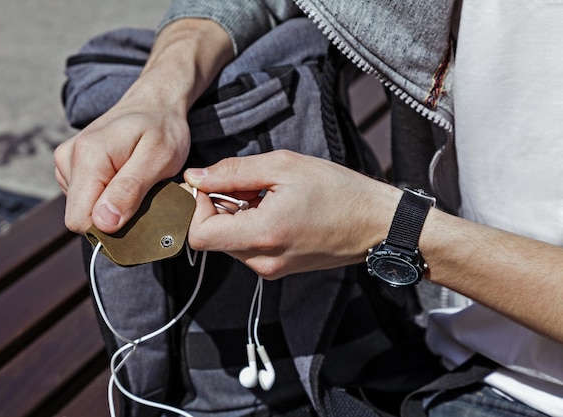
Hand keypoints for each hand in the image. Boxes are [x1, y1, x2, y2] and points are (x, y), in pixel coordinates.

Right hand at [54, 18, 233, 234]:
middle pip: (80, 217)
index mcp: (87, 157)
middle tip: (141, 196)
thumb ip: (130, 190)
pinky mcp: (70, 167)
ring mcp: (66, 163)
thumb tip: (104, 223)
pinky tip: (122, 180)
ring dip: (110, 207)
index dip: (110, 227)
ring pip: (82, 210)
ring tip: (134, 183)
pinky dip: (105, 198)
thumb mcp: (159, 158)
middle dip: (112, 218)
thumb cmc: (162, 128)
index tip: (137, 213)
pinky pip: (84, 199)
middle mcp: (68, 159)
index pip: (80, 220)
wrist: (154, 104)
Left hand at [184, 150, 400, 278]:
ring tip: (265, 194)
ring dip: (234, 215)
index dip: (196, 207)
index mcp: (263, 235)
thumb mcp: (284, 167)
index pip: (198, 235)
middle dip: (217, 206)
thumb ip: (233, 172)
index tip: (212, 185)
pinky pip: (248, 247)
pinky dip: (250, 225)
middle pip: (212, 237)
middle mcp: (263, 260)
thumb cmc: (339, 192)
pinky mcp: (278, 268)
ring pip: (229, 242)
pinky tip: (273, 208)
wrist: (376, 223)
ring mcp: (271, 269)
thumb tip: (196, 177)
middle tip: (245, 184)